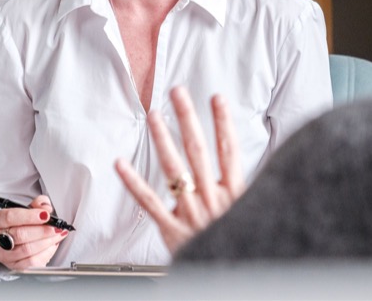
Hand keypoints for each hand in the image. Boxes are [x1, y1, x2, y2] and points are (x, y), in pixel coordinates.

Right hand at [0, 195, 68, 269]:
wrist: (10, 241)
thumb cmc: (18, 224)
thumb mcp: (26, 209)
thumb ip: (37, 204)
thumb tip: (46, 208)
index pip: (9, 217)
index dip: (29, 216)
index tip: (45, 215)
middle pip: (20, 235)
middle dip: (42, 230)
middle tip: (56, 227)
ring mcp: (4, 255)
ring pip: (27, 250)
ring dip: (47, 242)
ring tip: (58, 234)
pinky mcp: (14, 266)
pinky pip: (32, 262)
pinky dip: (46, 253)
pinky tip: (53, 245)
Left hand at [115, 86, 244, 253]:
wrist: (226, 278)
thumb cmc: (236, 245)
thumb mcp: (249, 213)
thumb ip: (241, 190)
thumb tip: (236, 164)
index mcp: (234, 194)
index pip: (230, 150)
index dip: (224, 123)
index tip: (217, 98)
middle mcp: (212, 199)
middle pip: (199, 151)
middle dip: (188, 118)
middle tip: (178, 93)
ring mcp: (192, 213)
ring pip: (174, 169)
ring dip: (163, 139)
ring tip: (155, 116)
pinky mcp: (173, 230)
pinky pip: (150, 202)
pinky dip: (133, 181)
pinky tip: (121, 164)